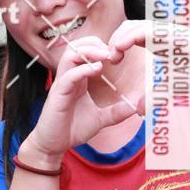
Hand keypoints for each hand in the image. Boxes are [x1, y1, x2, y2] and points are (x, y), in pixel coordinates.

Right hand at [28, 36, 144, 157]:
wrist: (53, 145)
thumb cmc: (72, 129)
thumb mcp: (101, 119)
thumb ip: (116, 112)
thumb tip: (136, 108)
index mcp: (78, 79)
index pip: (85, 52)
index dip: (101, 48)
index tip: (118, 55)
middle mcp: (69, 77)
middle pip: (76, 47)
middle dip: (94, 44)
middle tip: (112, 52)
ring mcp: (62, 84)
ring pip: (70, 55)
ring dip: (88, 51)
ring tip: (105, 56)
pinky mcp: (58, 94)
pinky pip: (68, 76)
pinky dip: (82, 69)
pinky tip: (97, 69)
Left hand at [108, 19, 189, 90]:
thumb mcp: (171, 87)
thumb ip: (155, 96)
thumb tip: (138, 110)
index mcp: (157, 42)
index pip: (129, 35)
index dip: (116, 45)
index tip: (111, 61)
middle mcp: (158, 33)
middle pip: (126, 27)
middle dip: (112, 41)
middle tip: (108, 59)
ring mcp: (164, 31)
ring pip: (131, 26)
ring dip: (117, 39)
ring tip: (112, 56)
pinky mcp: (170, 33)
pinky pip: (143, 31)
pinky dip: (128, 38)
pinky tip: (120, 49)